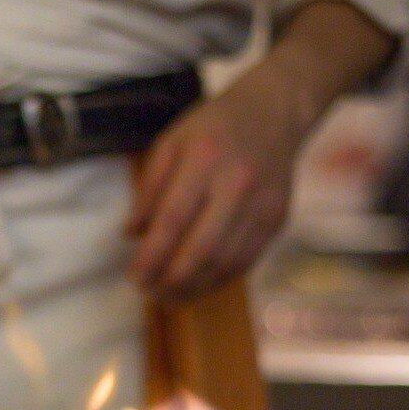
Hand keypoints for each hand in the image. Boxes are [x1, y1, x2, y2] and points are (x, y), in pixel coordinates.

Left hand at [128, 62, 314, 298]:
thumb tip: (131, 235)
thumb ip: (149, 188)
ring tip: (169, 297)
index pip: (173, 220)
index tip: (133, 277)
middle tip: (149, 294)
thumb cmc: (213, 129)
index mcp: (205, 159)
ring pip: (226, 262)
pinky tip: (198, 285)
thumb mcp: (171, 143)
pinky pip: (246, 261)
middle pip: (202, 249)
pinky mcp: (277, 219)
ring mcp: (263, 204)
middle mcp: (238, 183)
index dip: (151, 256)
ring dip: (194, 288)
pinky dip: (219, 280)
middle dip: (171, 280)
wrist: (273, 112)